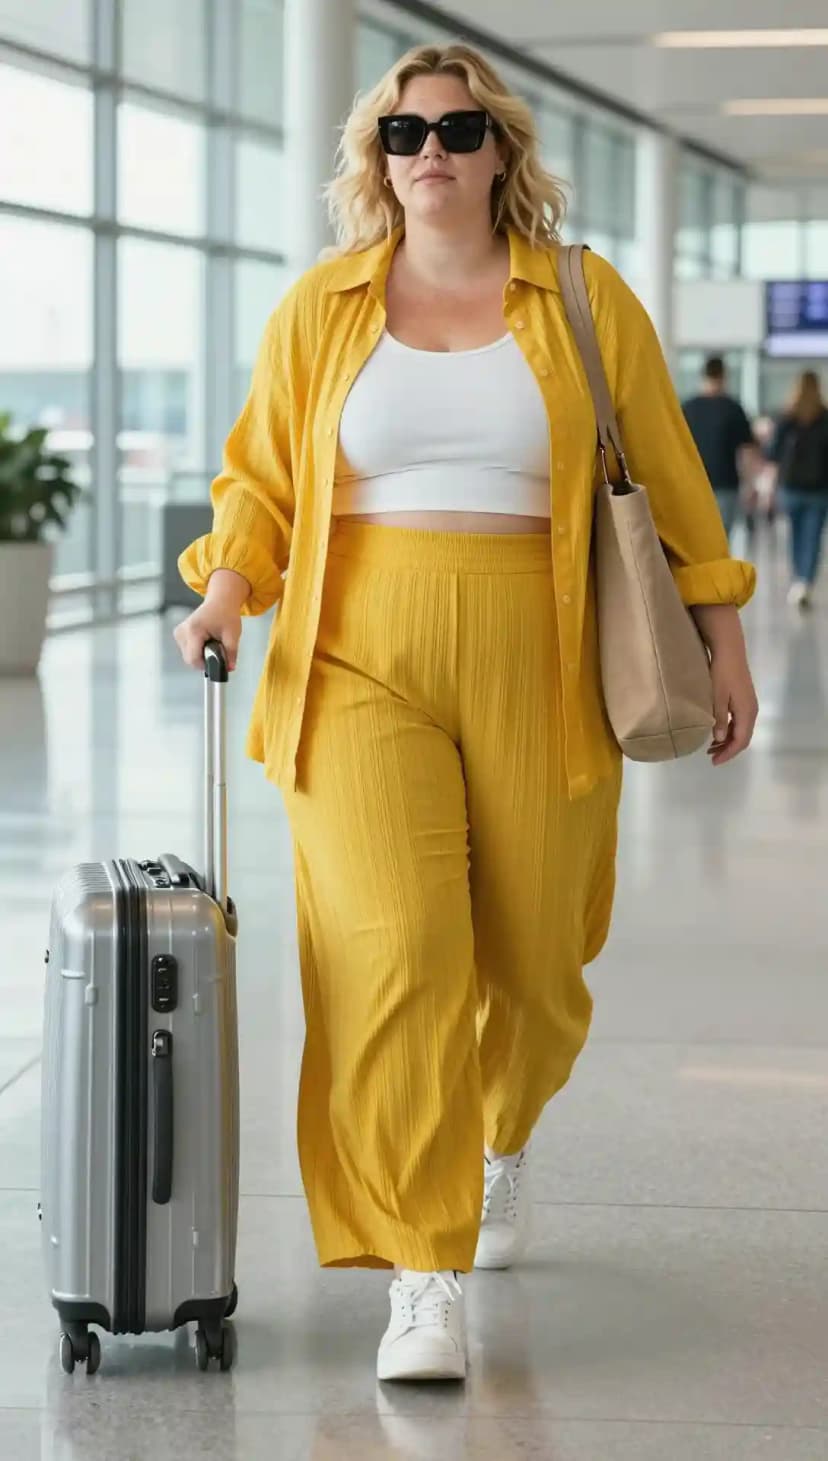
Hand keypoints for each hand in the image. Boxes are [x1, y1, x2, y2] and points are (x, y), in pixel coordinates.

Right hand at [174, 600, 241, 671]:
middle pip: (190, 659)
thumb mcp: (233, 634)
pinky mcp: (179, 634)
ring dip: (201, 655)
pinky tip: (205, 641)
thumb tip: (229, 668)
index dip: (206, 665)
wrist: (220, 601)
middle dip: (205, 659)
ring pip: (188, 656)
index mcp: (194, 630)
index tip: (216, 662)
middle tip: (217, 648)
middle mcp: (182, 631)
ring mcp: (179, 633)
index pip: (193, 659)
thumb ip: (231, 653)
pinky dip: (197, 650)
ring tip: (212, 642)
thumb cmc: (225, 613)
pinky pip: (187, 651)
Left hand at [708, 648, 758, 766]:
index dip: (728, 753)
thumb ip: (718, 718)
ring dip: (728, 740)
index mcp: (746, 712)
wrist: (729, 650)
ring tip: (711, 746)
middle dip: (728, 749)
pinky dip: (729, 729)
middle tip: (710, 756)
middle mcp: (751, 711)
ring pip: (741, 730)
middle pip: (743, 737)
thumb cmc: (721, 672)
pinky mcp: (744, 699)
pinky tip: (717, 730)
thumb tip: (718, 738)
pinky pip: (739, 721)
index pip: (740, 741)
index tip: (714, 761)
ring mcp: (749, 704)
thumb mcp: (716, 697)